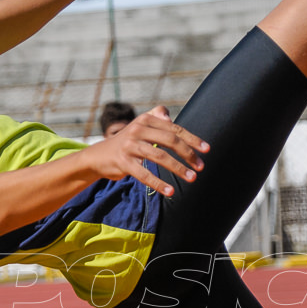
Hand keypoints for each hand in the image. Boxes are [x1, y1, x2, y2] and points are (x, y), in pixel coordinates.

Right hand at [87, 105, 208, 195]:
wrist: (99, 156)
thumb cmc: (126, 142)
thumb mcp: (139, 125)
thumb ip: (155, 116)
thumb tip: (169, 116)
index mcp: (145, 119)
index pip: (174, 128)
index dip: (192, 139)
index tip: (207, 149)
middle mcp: (137, 129)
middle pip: (169, 140)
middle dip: (187, 154)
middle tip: (200, 166)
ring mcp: (129, 146)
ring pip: (159, 156)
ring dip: (178, 169)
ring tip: (192, 178)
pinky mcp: (123, 162)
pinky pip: (144, 174)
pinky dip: (158, 183)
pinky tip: (170, 191)